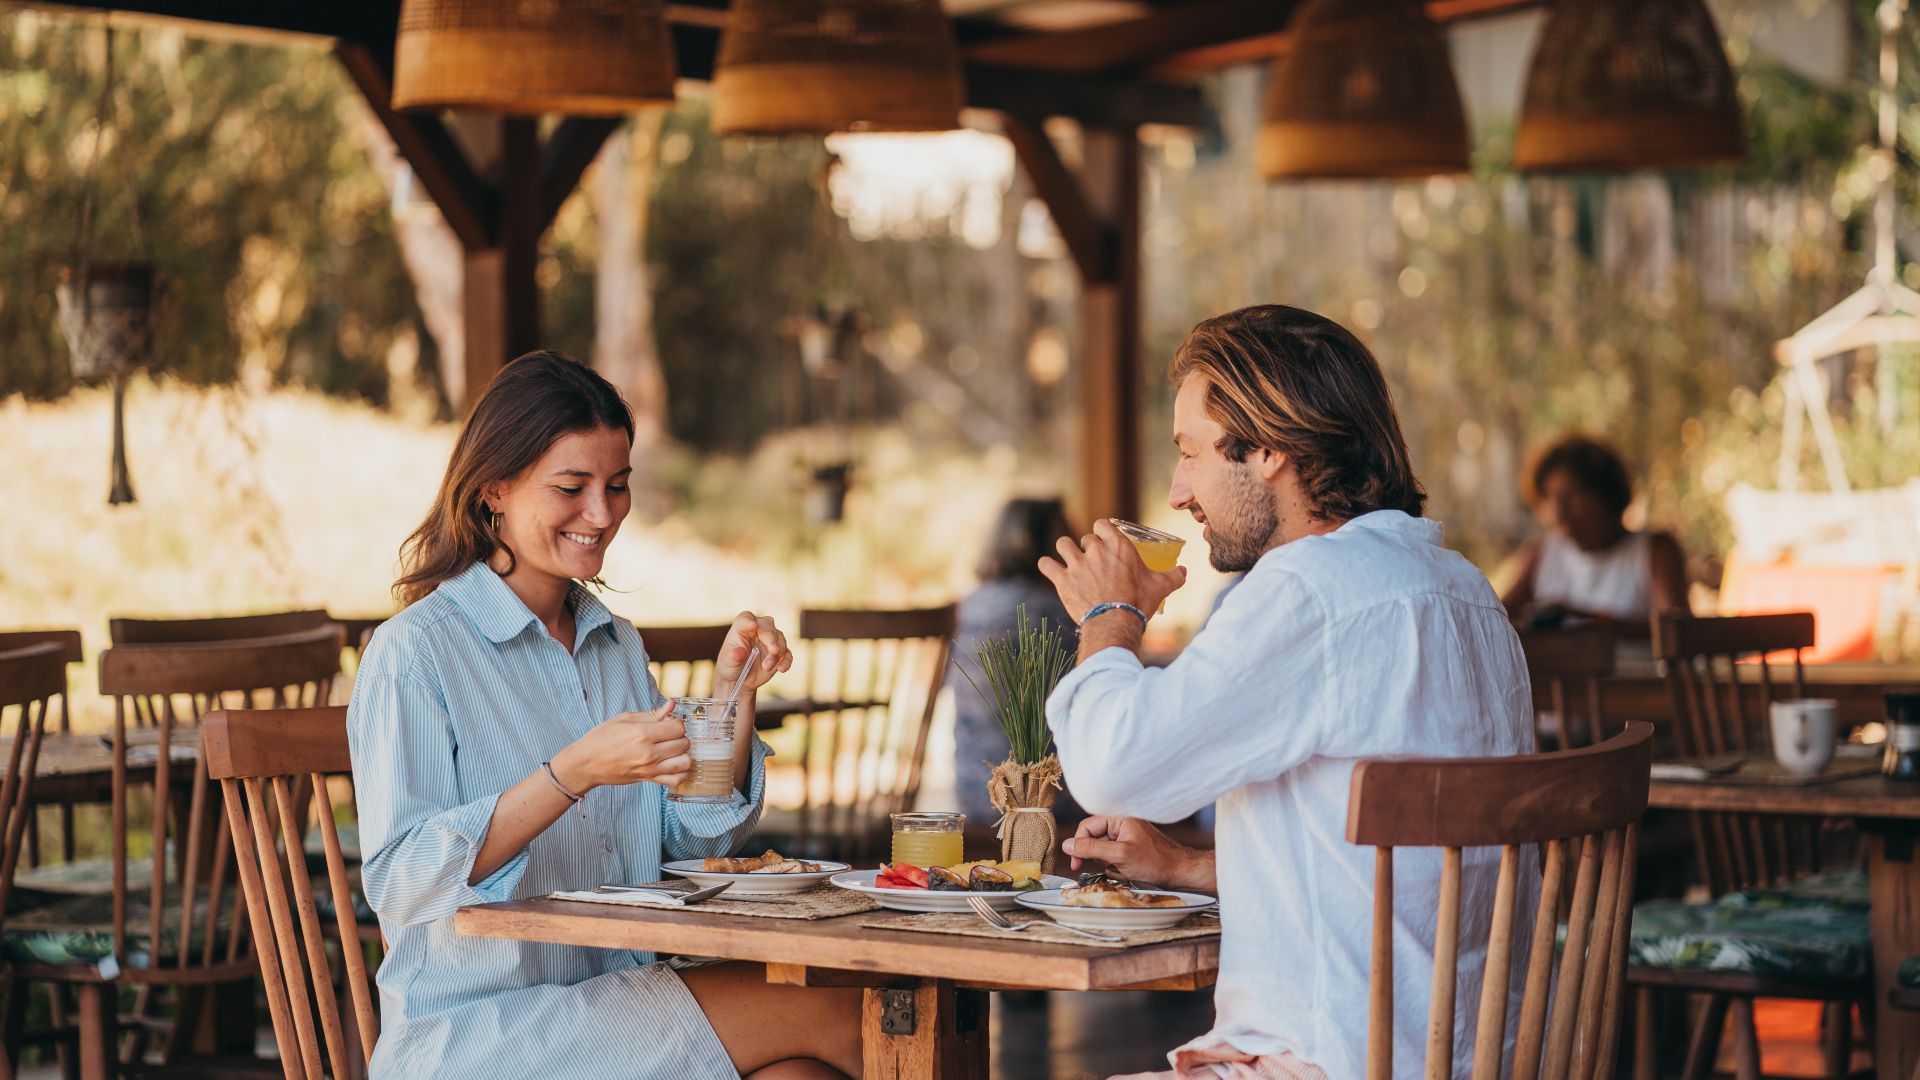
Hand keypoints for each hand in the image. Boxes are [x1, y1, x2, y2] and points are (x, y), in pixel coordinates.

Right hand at [551, 701, 690, 791]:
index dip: (676, 723)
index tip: (668, 723)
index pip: (678, 727)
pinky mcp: (648, 780)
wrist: (586, 763)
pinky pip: (676, 780)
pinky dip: (681, 773)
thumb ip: (652, 714)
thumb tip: (672, 705)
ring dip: (683, 754)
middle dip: (680, 737)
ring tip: (673, 750)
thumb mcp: (624, 719)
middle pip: (684, 743)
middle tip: (669, 736)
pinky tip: (674, 764)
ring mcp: (650, 768)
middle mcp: (649, 753)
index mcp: (642, 734)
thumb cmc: (602, 738)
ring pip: (685, 762)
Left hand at [713, 610, 792, 694]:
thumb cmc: (730, 666)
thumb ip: (733, 657)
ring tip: (767, 668)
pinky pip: (787, 654)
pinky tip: (782, 669)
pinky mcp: (779, 653)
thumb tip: (737, 653)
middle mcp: (758, 631)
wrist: (739, 680)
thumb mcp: (727, 663)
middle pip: (768, 626)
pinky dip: (786, 661)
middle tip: (774, 651)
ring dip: (776, 654)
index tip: (752, 625)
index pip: (746, 618)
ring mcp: (770, 641)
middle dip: (772, 638)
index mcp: (742, 628)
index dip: (749, 620)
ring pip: (780, 640)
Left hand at [1038, 519, 1185, 622]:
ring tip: (1069, 560)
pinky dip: (1047, 566)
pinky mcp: (1062, 579)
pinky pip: (1046, 564)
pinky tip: (1050, 569)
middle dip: (1087, 548)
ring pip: (1063, 545)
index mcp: (1118, 546)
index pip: (1102, 524)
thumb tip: (1185, 571)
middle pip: (1085, 539)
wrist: (1115, 622)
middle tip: (1092, 562)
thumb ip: (1174, 576)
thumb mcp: (1160, 587)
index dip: (1100, 531)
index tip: (1103, 540)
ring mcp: (1077, 564)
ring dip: (1066, 551)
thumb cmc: (1138, 602)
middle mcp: (1096, 550)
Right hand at [1061, 816, 1214, 893]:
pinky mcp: (1130, 847)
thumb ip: (1092, 848)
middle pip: (1093, 837)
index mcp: (1120, 817)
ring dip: (1106, 862)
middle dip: (1096, 855)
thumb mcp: (1119, 855)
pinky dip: (1114, 865)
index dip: (1079, 844)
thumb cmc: (1154, 862)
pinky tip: (1126, 871)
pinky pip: (1112, 855)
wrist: (1179, 872)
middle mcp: (1122, 823)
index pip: (1088, 826)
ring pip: (1102, 849)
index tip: (1076, 862)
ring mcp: (1126, 835)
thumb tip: (1067, 844)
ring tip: (1122, 869)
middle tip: (1103, 867)